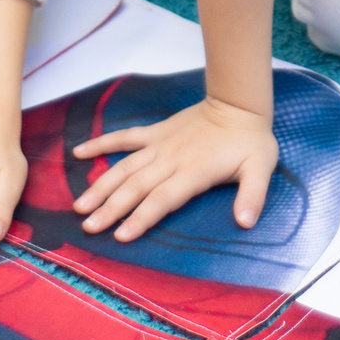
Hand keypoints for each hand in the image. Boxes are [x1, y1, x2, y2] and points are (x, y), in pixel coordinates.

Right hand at [72, 94, 277, 242]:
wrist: (239, 104)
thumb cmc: (251, 141)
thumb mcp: (261, 169)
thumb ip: (252, 196)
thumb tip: (246, 222)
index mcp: (193, 172)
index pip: (162, 199)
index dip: (141, 217)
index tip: (120, 235)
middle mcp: (170, 159)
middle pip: (136, 187)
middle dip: (111, 208)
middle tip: (88, 227)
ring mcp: (159, 144)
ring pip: (124, 167)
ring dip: (101, 186)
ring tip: (80, 205)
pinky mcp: (155, 132)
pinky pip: (124, 137)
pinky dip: (101, 143)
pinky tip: (79, 152)